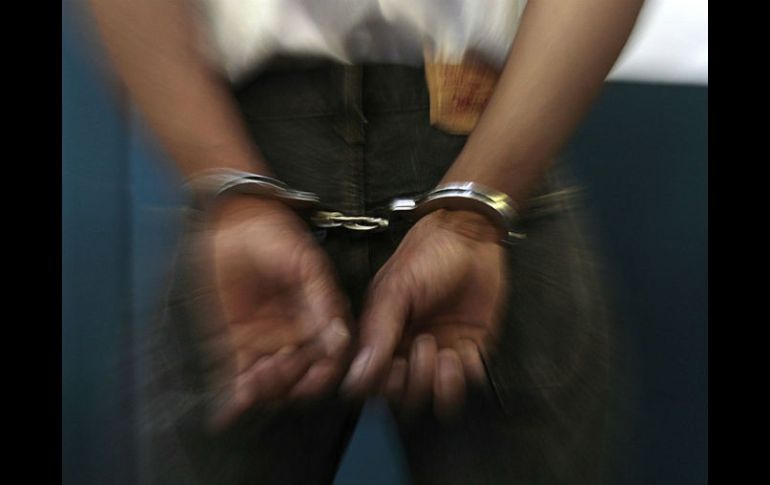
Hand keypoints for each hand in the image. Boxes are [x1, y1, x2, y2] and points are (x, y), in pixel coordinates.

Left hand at [208, 196, 351, 428]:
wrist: (229, 220)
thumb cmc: (271, 233)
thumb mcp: (304, 260)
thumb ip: (323, 298)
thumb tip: (340, 338)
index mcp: (320, 315)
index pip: (331, 356)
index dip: (324, 372)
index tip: (312, 376)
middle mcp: (298, 333)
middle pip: (302, 374)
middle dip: (290, 382)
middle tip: (273, 373)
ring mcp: (268, 340)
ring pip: (274, 381)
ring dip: (265, 390)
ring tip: (251, 384)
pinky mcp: (237, 342)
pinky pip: (240, 375)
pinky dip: (237, 396)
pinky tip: (232, 405)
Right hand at [341, 209, 506, 418]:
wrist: (473, 237)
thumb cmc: (430, 252)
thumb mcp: (396, 288)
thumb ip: (378, 330)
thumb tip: (357, 373)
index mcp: (382, 333)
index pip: (370, 377)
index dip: (378, 384)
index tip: (392, 369)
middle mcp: (407, 347)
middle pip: (400, 393)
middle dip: (412, 384)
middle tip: (423, 352)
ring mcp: (439, 351)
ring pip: (432, 394)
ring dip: (439, 385)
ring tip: (446, 355)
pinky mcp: (470, 350)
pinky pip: (466, 382)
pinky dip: (466, 375)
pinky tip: (465, 350)